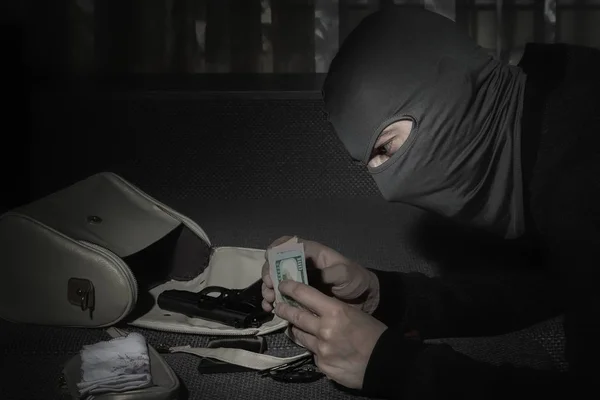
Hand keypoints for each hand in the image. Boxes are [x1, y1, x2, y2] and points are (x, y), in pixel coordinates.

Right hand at [261, 236, 379, 313]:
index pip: (289, 244)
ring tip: (270, 301)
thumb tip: (311, 277)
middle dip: (269, 273)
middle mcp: (302, 266)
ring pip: (276, 282)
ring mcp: (300, 282)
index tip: (269, 259)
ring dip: (268, 290)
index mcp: (312, 254)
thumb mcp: (346, 273)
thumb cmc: (356, 281)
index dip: (276, 249)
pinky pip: (281, 298)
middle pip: (277, 264)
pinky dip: (273, 302)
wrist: (365, 300)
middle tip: (269, 286)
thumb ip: (330, 272)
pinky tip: (271, 309)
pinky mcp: (299, 298)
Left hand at [274, 279, 386, 388]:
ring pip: (300, 336)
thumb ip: (333, 310)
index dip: (290, 288)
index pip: (305, 294)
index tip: (283, 285)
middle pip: (295, 316)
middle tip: (278, 306)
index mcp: (335, 311)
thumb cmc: (374, 334)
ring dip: (297, 330)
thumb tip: (316, 307)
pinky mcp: (322, 365)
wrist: (385, 363)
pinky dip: (315, 349)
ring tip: (296, 327)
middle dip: (284, 310)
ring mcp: (321, 349)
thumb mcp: (354, 313)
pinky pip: (312, 354)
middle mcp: (324, 329)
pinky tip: (324, 349)